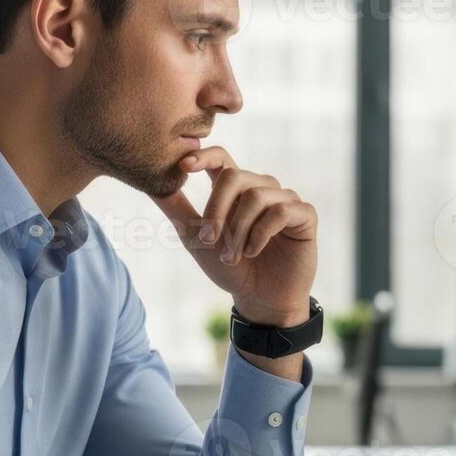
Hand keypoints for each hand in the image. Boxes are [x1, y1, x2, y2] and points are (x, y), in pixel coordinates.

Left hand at [150, 145, 316, 328]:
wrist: (261, 300)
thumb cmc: (232, 268)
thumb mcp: (197, 239)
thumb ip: (178, 211)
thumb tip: (150, 184)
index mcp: (236, 190)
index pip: (221, 159)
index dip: (204, 156)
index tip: (184, 166)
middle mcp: (261, 189)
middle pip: (234, 176)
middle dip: (216, 209)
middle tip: (209, 241)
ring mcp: (285, 200)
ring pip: (256, 196)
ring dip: (238, 231)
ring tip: (233, 257)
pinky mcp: (304, 215)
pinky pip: (280, 210)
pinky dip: (261, 233)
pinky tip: (253, 251)